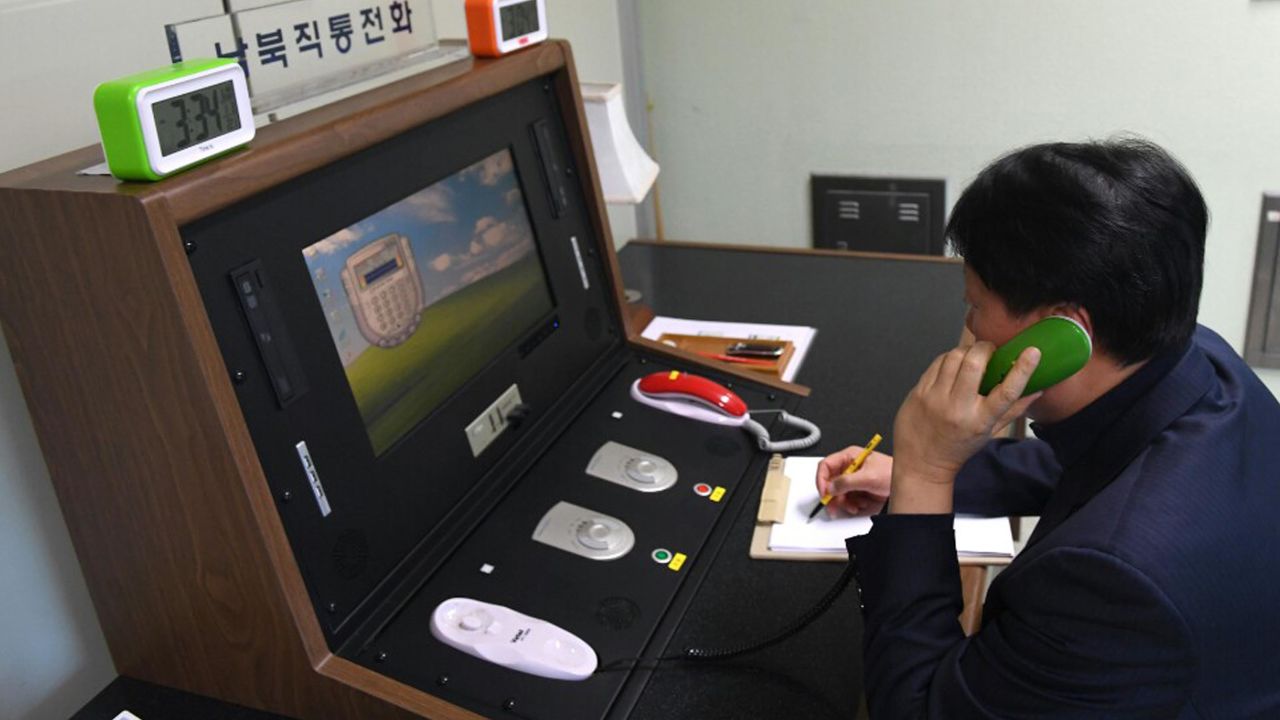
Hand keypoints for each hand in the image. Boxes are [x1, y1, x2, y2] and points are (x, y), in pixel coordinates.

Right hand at [816, 446, 892, 516]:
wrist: (906, 484)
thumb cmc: (892, 473)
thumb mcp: (869, 477)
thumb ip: (847, 482)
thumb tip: (831, 487)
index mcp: (849, 456)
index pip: (826, 465)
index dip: (822, 479)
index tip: (824, 493)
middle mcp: (849, 467)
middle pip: (829, 481)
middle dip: (831, 496)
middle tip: (832, 507)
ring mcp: (852, 479)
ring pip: (837, 493)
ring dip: (843, 502)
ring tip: (853, 506)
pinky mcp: (857, 489)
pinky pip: (846, 499)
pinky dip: (850, 505)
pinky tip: (859, 505)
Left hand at [889, 342, 1041, 513]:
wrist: (922, 462)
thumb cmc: (959, 447)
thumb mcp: (989, 432)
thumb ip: (1014, 410)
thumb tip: (1039, 390)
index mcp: (981, 421)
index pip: (1006, 392)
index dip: (1022, 369)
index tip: (1032, 352)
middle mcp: (958, 408)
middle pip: (975, 364)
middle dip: (985, 349)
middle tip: (990, 350)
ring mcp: (935, 399)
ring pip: (954, 357)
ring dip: (967, 350)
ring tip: (972, 357)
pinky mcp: (919, 392)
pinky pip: (938, 363)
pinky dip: (949, 357)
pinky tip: (954, 364)